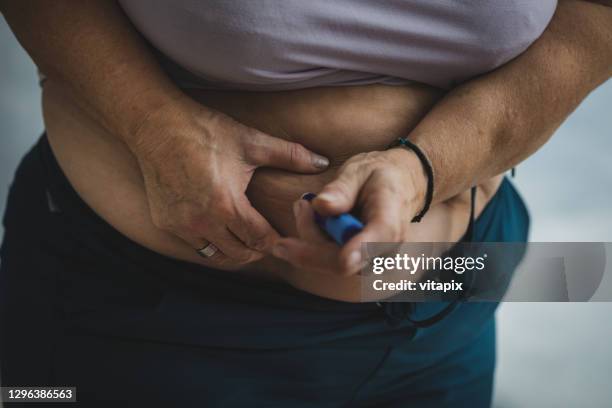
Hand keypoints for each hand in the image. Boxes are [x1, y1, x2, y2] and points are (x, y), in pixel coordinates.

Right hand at [129, 95, 329, 268]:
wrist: (157, 126)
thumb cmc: (206, 132)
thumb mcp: (251, 142)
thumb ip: (290, 155)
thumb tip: (324, 162)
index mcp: (226, 205)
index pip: (259, 240)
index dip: (276, 241)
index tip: (284, 235)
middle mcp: (201, 222)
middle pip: (240, 254)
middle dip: (258, 249)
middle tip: (268, 238)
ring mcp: (180, 226)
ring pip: (216, 255)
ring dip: (235, 250)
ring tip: (247, 237)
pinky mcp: (165, 223)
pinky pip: (196, 246)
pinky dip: (212, 243)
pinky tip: (222, 230)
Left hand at [272, 148, 426, 274]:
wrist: (402, 187)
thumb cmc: (380, 176)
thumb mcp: (360, 170)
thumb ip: (342, 188)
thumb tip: (322, 206)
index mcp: (390, 220)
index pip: (374, 243)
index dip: (356, 253)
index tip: (339, 258)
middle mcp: (385, 249)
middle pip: (340, 261)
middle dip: (311, 235)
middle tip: (301, 204)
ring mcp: (373, 260)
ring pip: (329, 262)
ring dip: (310, 236)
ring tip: (306, 206)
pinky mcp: (360, 264)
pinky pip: (329, 261)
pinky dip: (315, 241)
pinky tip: (314, 219)